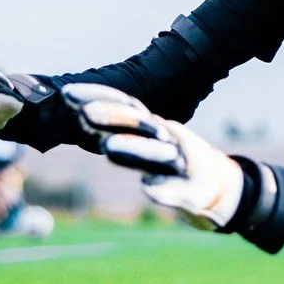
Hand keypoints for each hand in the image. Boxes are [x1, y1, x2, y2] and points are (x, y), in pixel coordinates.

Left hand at [60, 83, 242, 230]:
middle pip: (137, 123)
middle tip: (84, 112)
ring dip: (134, 148)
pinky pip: (178, 189)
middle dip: (112, 116)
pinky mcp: (191, 190)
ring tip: (109, 147)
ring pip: (157, 153)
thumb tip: (84, 125)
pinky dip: (164, 189)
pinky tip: (149, 188)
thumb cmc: (170, 163)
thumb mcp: (142, 149)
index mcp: (150, 129)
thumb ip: (116, 139)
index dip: (98, 96)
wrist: (216, 186)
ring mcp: (180, 163)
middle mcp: (165, 139)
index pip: (123, 106)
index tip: (67, 93)